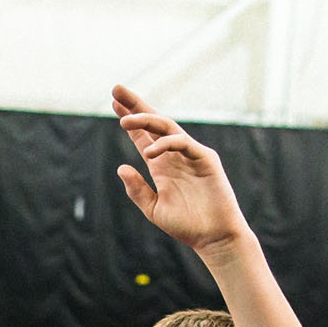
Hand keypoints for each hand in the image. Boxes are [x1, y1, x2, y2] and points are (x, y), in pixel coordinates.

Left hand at [112, 85, 251, 259]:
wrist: (214, 238)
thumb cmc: (187, 226)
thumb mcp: (153, 209)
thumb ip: (137, 190)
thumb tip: (121, 167)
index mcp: (161, 166)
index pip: (142, 136)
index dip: (129, 119)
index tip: (113, 102)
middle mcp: (174, 156)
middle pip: (153, 123)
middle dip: (135, 105)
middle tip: (116, 88)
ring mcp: (190, 155)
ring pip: (167, 127)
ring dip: (145, 120)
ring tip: (124, 120)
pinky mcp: (205, 159)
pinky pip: (183, 143)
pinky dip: (166, 144)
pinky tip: (149, 153)